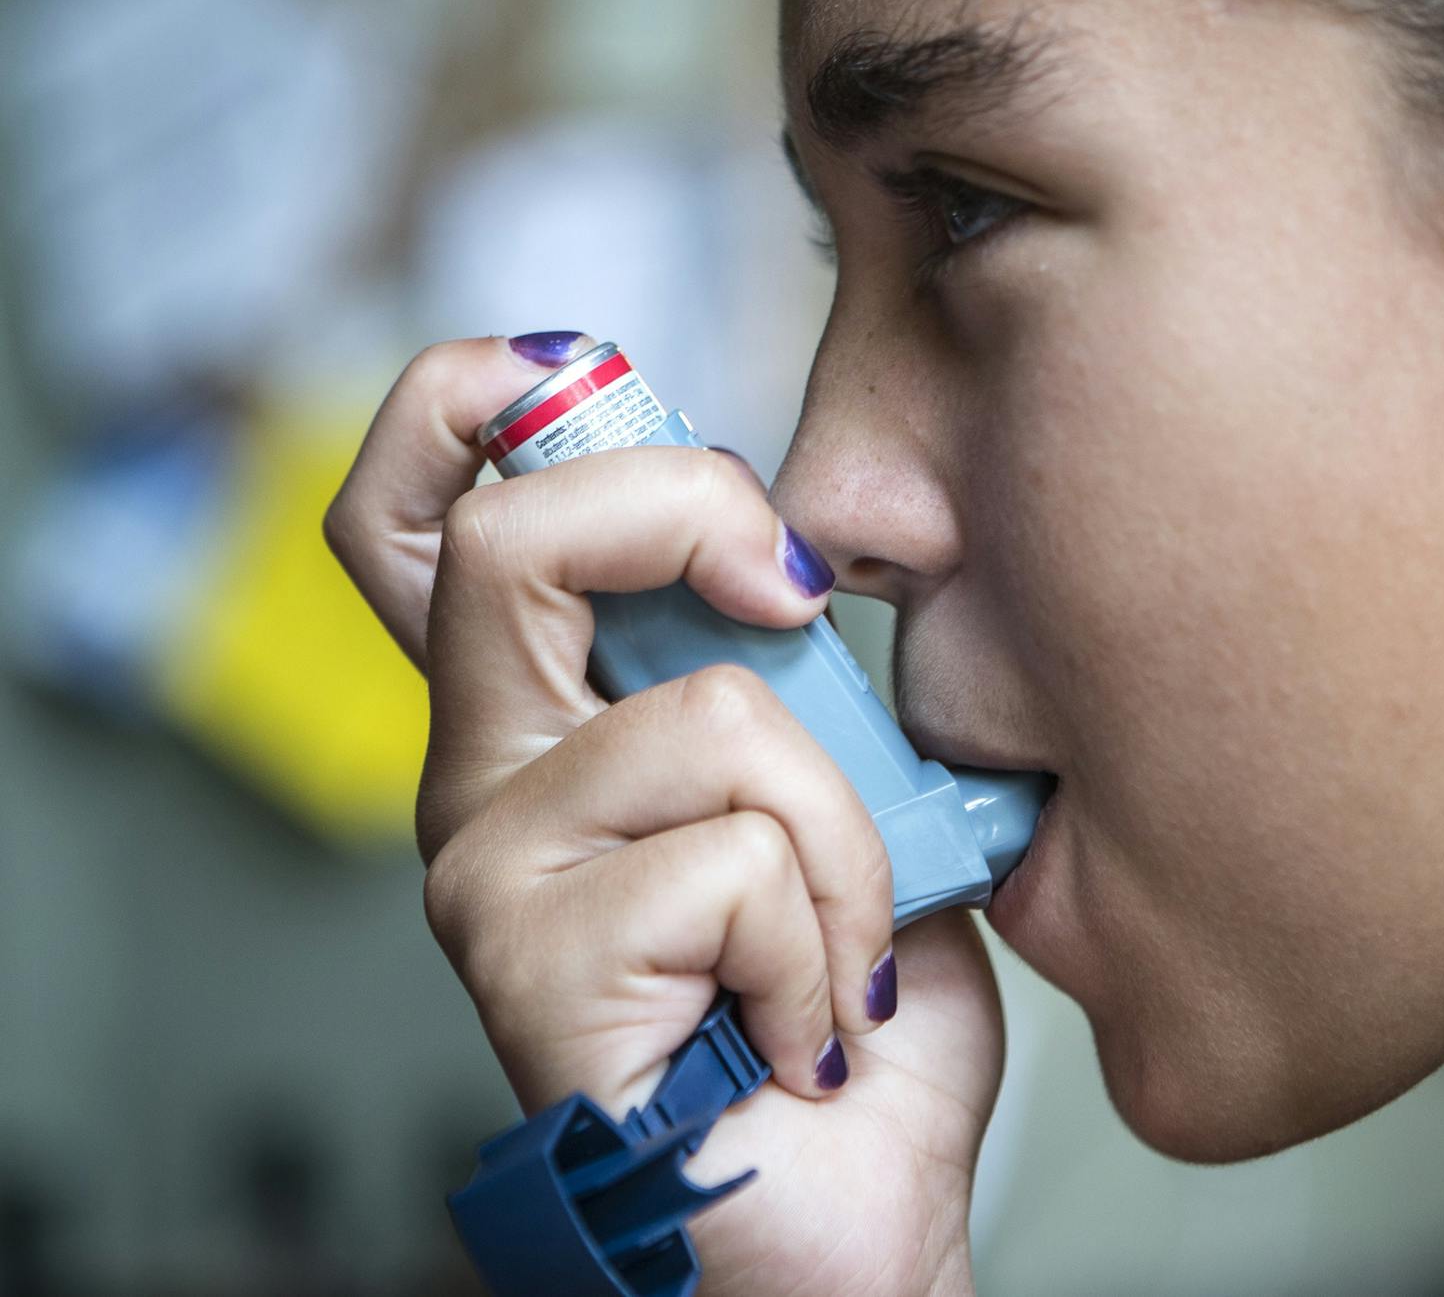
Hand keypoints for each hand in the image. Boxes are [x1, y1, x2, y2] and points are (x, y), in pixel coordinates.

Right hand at [326, 336, 1000, 1295]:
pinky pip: (737, 865)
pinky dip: (827, 941)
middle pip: (508, 536)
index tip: (617, 396)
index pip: (426, 507)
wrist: (850, 1216)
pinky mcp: (531, 970)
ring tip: (840, 952)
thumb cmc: (834, 1015)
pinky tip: (805, 1025)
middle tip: (791, 606)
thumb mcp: (842, 796)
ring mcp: (492, 874)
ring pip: (709, 717)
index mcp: (554, 721)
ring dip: (844, 838)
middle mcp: (486, 781)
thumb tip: (803, 570)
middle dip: (691, 517)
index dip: (485, 400)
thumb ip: (794, 681)